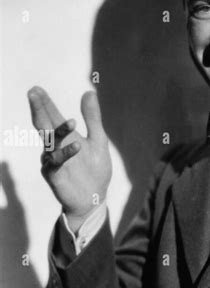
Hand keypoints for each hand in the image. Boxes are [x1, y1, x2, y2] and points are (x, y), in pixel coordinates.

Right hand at [28, 86, 111, 230]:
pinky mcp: (54, 175)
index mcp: (65, 137)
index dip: (45, 103)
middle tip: (33, 93)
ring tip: (70, 121)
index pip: (52, 116)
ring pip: (50, 143)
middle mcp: (55, 146)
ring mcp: (52, 160)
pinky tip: (77, 147)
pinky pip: (57, 162)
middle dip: (40, 110)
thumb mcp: (98, 140)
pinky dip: (67, 154)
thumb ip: (92, 118)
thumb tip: (88, 92)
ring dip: (58, 131)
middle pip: (44, 125)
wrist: (94, 198)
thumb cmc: (95, 170)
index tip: (36, 89)